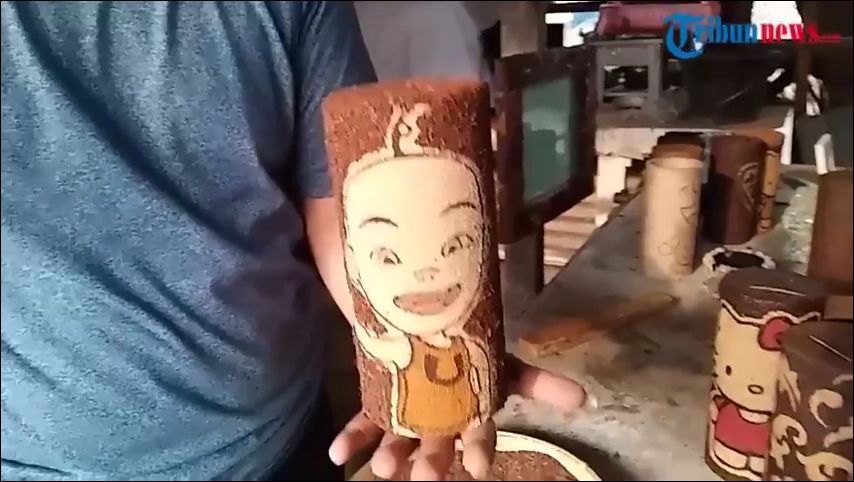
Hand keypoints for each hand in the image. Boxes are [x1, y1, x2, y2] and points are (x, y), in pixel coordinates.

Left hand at [328, 355, 585, 480]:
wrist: (418, 301)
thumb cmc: (465, 333)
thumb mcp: (501, 353)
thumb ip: (538, 380)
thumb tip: (584, 399)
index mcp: (473, 402)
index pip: (482, 430)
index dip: (479, 447)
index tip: (476, 468)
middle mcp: (441, 411)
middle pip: (439, 439)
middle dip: (433, 459)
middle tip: (425, 478)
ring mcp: (408, 405)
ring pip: (402, 436)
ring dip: (393, 454)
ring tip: (386, 469)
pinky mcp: (378, 395)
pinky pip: (366, 420)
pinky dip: (353, 436)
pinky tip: (338, 454)